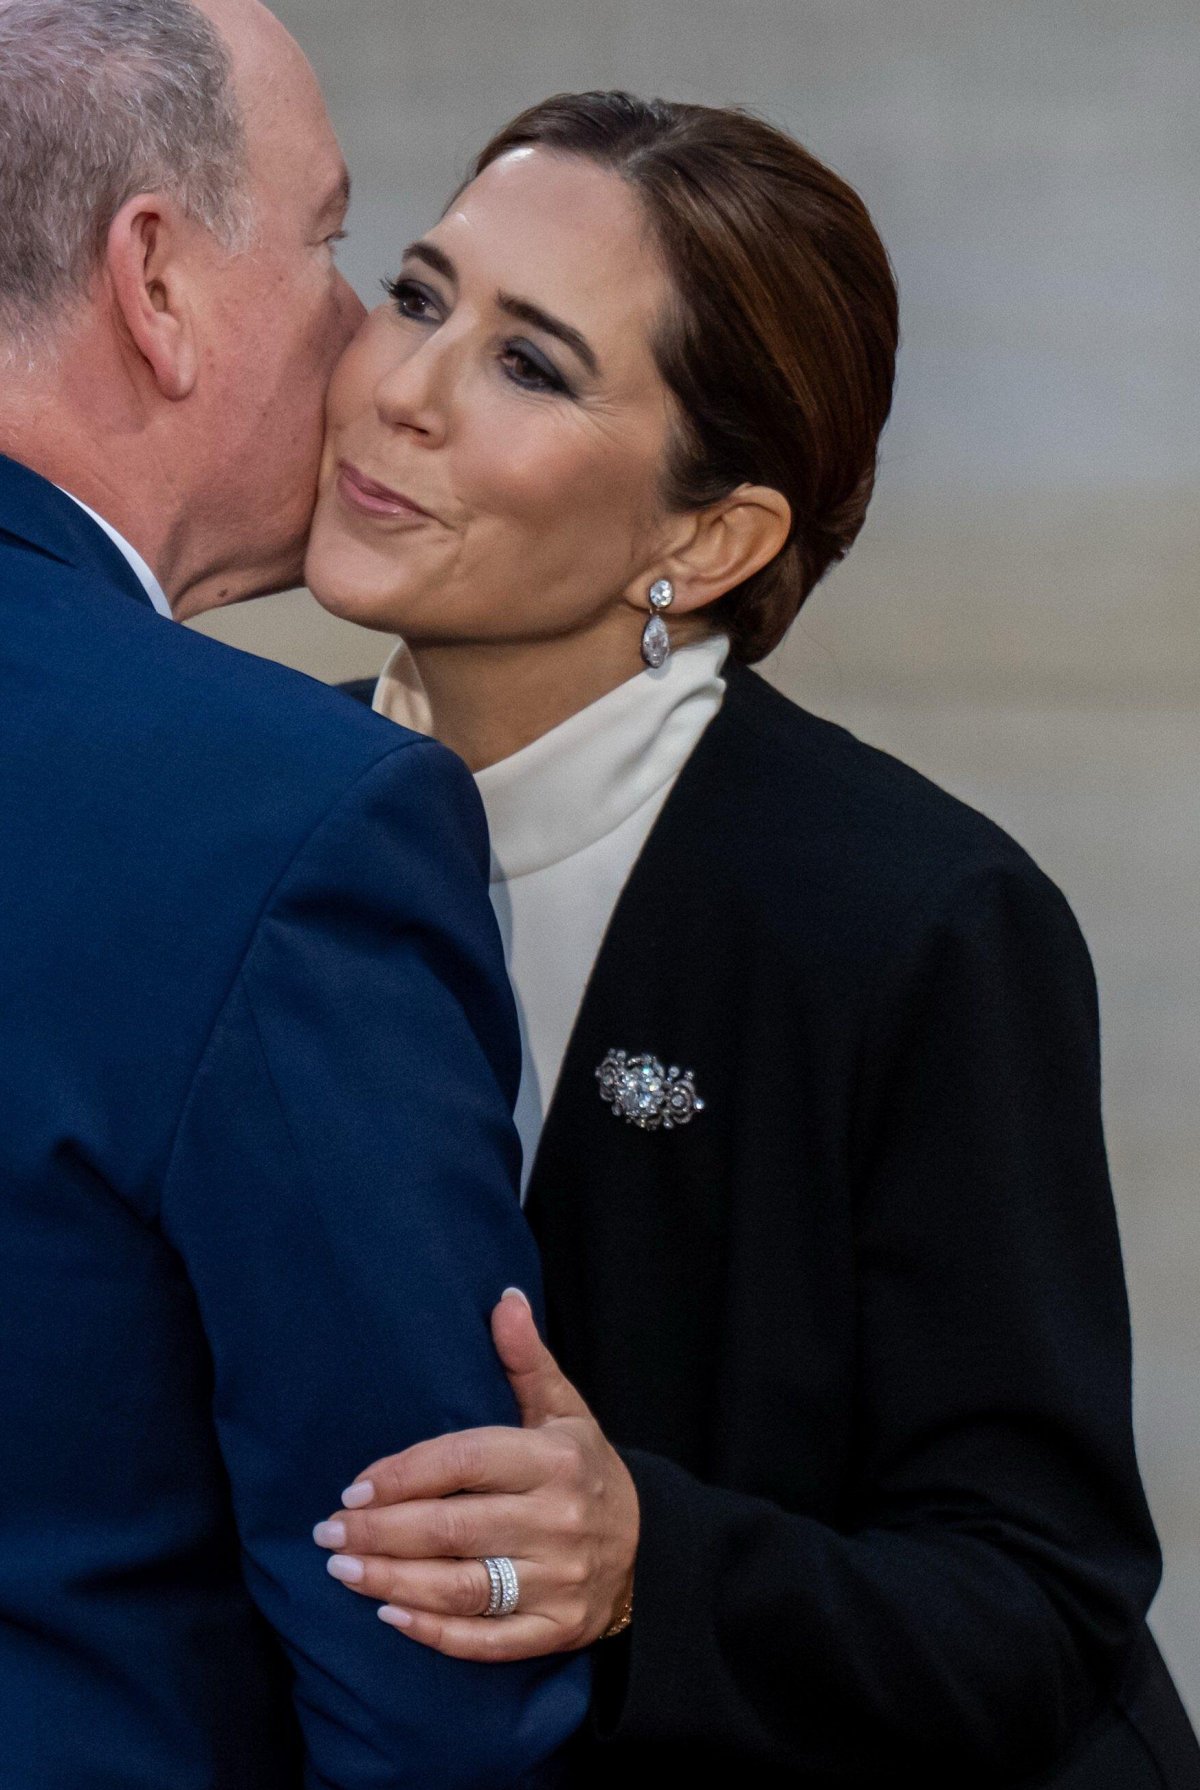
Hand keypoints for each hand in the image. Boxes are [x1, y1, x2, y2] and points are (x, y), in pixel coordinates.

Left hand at [313, 1289, 639, 1660]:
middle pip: (452, 1528)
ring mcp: (558, 1580)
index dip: (405, 1473)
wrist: (650, 1548)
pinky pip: (487, 1640)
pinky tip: (389, 1615)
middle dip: (380, 1530)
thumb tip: (505, 1299)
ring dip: (393, 1580)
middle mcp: (558, 1520)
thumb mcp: (564, 1409)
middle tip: (328, 1532)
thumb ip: (526, 1360)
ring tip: (342, 1570)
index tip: (354, 1485)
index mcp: (554, 1459)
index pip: (464, 1462)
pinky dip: (435, 1633)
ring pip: (462, 1588)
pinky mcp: (556, 1629)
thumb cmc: (584, 1469)